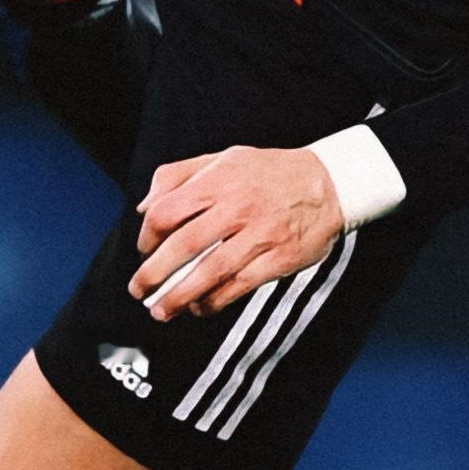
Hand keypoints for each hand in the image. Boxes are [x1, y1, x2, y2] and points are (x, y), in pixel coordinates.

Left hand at [132, 144, 346, 318]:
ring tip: (161, 310)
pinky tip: (200, 308)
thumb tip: (143, 206)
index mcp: (219, 181)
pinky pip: (240, 286)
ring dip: (180, 296)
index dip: (147, 236)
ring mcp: (260, 235)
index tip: (143, 252)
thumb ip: (179, 176)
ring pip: (211, 272)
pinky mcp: (279, 259)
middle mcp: (237, 208)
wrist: (330, 184)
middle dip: (154, 273)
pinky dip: (215, 301)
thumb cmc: (270, 172)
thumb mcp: (224, 159)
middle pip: (184, 246)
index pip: (168, 211)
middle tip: (138, 290)